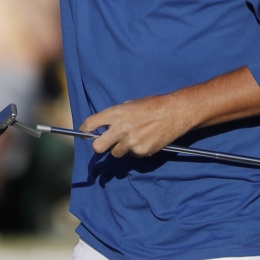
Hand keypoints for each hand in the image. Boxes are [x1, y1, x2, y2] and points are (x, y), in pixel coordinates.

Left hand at [80, 92, 196, 157]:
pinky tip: (146, 139)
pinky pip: (134, 155)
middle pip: (98, 147)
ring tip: (134, 137)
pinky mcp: (142, 152)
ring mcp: (131, 143)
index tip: (85, 131)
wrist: (174, 113)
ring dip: (121, 148)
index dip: (86, 128)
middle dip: (100, 146)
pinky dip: (137, 150)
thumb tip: (105, 126)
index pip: (91, 124)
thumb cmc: (152, 105)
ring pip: (117, 153)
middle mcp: (120, 129)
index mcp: (116, 114)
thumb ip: (116, 116)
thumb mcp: (130, 104)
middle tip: (105, 143)